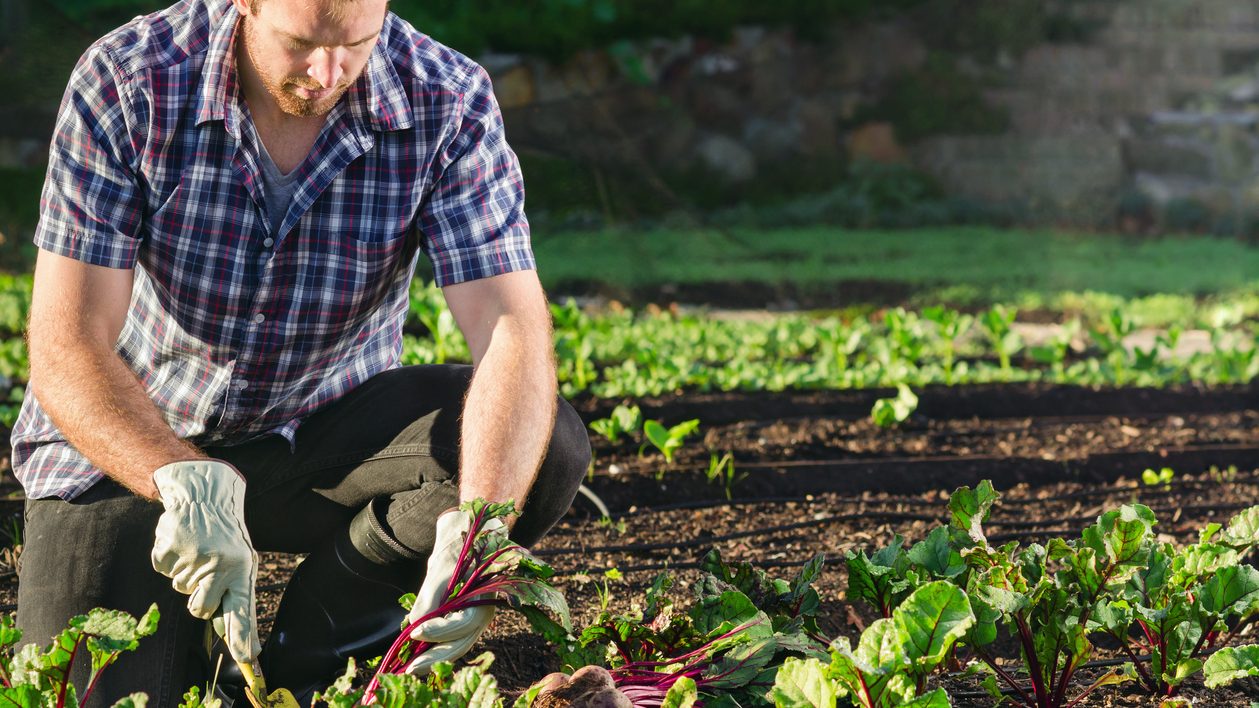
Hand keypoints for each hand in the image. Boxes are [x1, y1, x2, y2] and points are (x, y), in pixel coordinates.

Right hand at [150, 460, 259, 664]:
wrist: (203, 496)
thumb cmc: (224, 536)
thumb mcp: (240, 561)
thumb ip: (236, 596)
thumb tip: (236, 638)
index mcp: (241, 568)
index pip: (243, 609)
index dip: (242, 636)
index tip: (246, 658)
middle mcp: (219, 565)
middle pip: (200, 609)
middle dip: (199, 601)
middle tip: (204, 578)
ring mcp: (192, 557)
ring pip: (180, 589)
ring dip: (186, 575)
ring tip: (197, 551)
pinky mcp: (169, 549)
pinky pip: (163, 571)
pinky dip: (169, 561)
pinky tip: (181, 543)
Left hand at [403, 508, 505, 673]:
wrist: (466, 537)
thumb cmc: (457, 549)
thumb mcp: (441, 568)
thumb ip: (429, 598)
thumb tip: (412, 627)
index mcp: (484, 598)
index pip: (462, 623)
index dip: (438, 631)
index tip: (414, 632)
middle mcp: (483, 614)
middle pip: (461, 643)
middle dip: (435, 657)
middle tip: (409, 668)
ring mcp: (475, 620)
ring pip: (457, 646)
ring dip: (434, 658)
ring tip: (411, 668)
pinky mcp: (465, 621)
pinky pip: (452, 641)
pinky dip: (436, 649)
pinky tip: (418, 656)